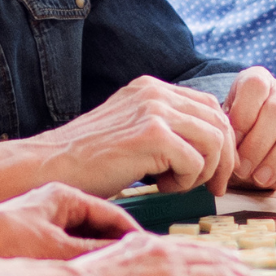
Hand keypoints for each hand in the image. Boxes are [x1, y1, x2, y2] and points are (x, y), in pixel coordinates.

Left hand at [0, 183, 141, 258]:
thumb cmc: (0, 238)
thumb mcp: (56, 249)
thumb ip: (92, 255)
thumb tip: (125, 260)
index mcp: (64, 197)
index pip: (113, 214)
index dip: (132, 236)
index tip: (148, 253)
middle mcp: (55, 207)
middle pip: (99, 229)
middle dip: (116, 249)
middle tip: (136, 269)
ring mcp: (43, 224)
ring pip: (83, 243)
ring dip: (97, 260)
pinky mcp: (32, 242)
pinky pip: (67, 253)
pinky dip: (79, 266)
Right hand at [38, 76, 236, 197]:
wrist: (52, 167)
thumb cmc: (90, 160)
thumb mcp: (131, 130)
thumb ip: (165, 128)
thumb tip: (209, 145)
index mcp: (152, 88)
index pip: (209, 106)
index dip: (221, 140)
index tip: (217, 169)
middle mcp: (155, 93)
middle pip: (218, 121)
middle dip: (223, 160)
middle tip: (214, 186)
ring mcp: (154, 110)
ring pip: (213, 141)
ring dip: (203, 172)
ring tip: (176, 184)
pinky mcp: (152, 135)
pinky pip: (195, 161)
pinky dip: (185, 181)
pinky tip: (160, 186)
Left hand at [224, 67, 275, 187]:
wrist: (265, 148)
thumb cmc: (242, 137)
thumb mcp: (229, 129)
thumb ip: (229, 134)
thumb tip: (231, 151)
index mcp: (260, 81)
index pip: (255, 85)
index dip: (242, 115)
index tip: (232, 143)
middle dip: (258, 145)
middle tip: (244, 170)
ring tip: (261, 178)